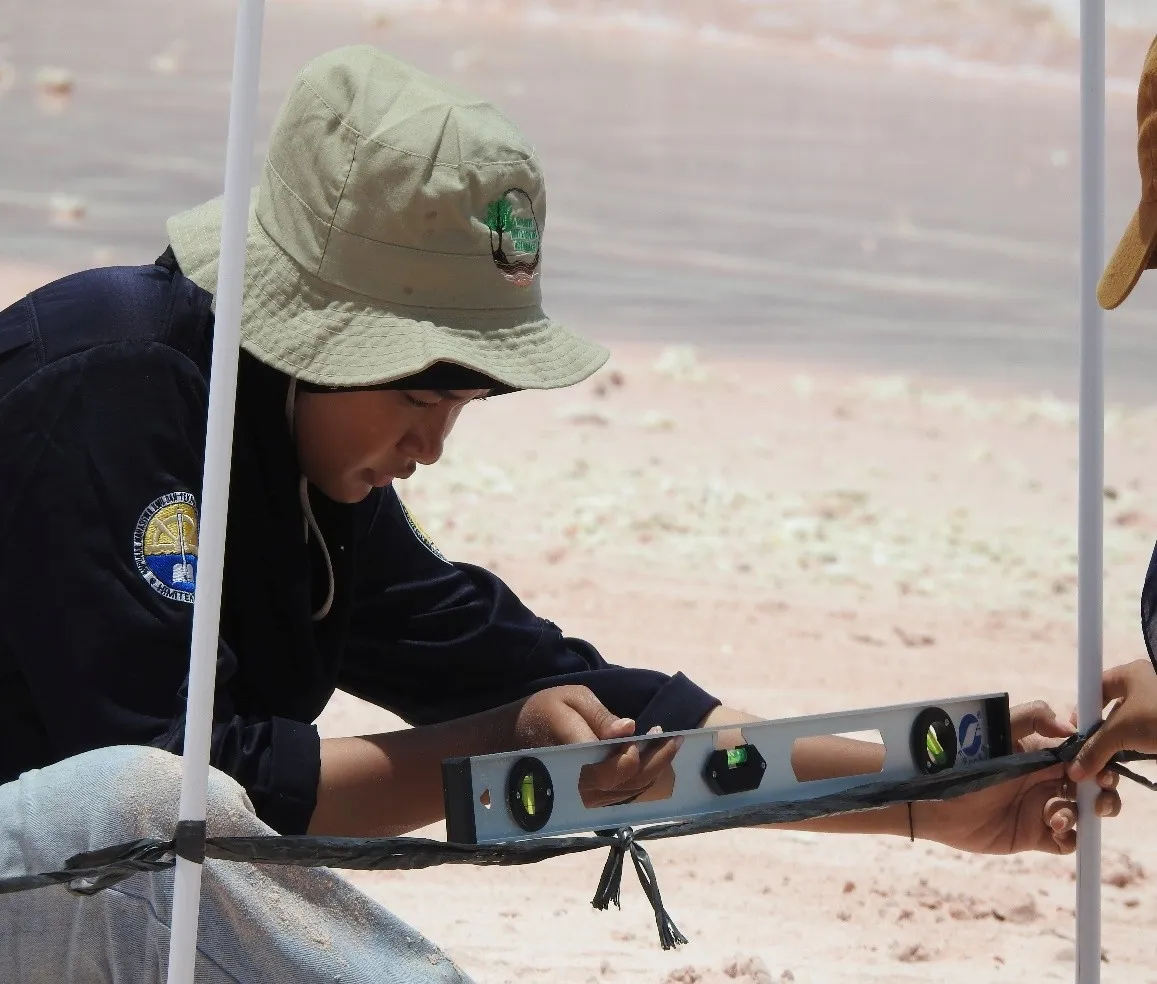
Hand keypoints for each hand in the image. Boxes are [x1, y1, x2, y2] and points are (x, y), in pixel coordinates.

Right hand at [513, 686, 680, 807]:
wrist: (511, 737)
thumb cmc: (544, 710)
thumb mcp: (572, 698)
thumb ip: (601, 716)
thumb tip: (629, 728)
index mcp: (574, 750)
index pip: (614, 766)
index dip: (640, 755)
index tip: (657, 732)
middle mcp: (578, 778)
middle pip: (627, 784)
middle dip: (658, 762)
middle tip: (675, 738)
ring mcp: (582, 792)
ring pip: (627, 794)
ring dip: (654, 772)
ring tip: (670, 745)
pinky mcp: (586, 795)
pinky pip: (620, 796)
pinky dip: (643, 781)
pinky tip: (653, 760)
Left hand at [918, 700, 1119, 854]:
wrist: (934, 799)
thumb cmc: (962, 760)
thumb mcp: (996, 731)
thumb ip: (1031, 717)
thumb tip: (1069, 726)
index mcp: (1043, 754)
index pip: (1084, 756)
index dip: (1098, 761)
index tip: (1099, 766)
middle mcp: (1047, 780)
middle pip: (1094, 787)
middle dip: (1104, 791)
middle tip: (1096, 795)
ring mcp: (1041, 808)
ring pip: (1085, 815)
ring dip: (1084, 814)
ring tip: (1057, 815)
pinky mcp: (1033, 835)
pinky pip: (1067, 841)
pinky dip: (1070, 838)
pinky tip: (1053, 828)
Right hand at [1067, 659, 1156, 781]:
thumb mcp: (1119, 732)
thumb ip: (1094, 748)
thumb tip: (1074, 771)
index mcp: (1131, 673)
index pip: (1096, 685)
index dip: (1084, 708)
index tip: (1078, 730)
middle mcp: (1145, 684)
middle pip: (1111, 708)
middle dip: (1100, 731)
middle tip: (1091, 750)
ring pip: (1127, 725)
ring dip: (1115, 744)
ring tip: (1107, 762)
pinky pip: (1143, 736)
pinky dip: (1133, 749)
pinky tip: (1126, 762)